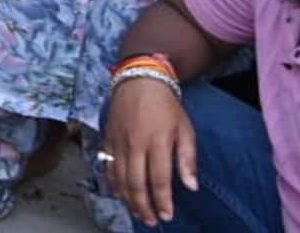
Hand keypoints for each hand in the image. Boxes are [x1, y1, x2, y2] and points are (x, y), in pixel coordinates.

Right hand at [103, 79, 197, 226]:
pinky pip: (108, 167)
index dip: (163, 201)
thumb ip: (187, 158)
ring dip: (129, 200)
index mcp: (157, 141)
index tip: (167, 215)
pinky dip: (114, 184)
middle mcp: (135, 144)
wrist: (139, 80)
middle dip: (144, 206)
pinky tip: (121, 194)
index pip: (158, 179)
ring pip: (119, 179)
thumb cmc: (166, 106)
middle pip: (136, 183)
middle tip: (152, 221)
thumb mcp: (185, 128)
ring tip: (138, 213)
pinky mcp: (107, 139)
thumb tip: (191, 186)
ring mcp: (118, 142)